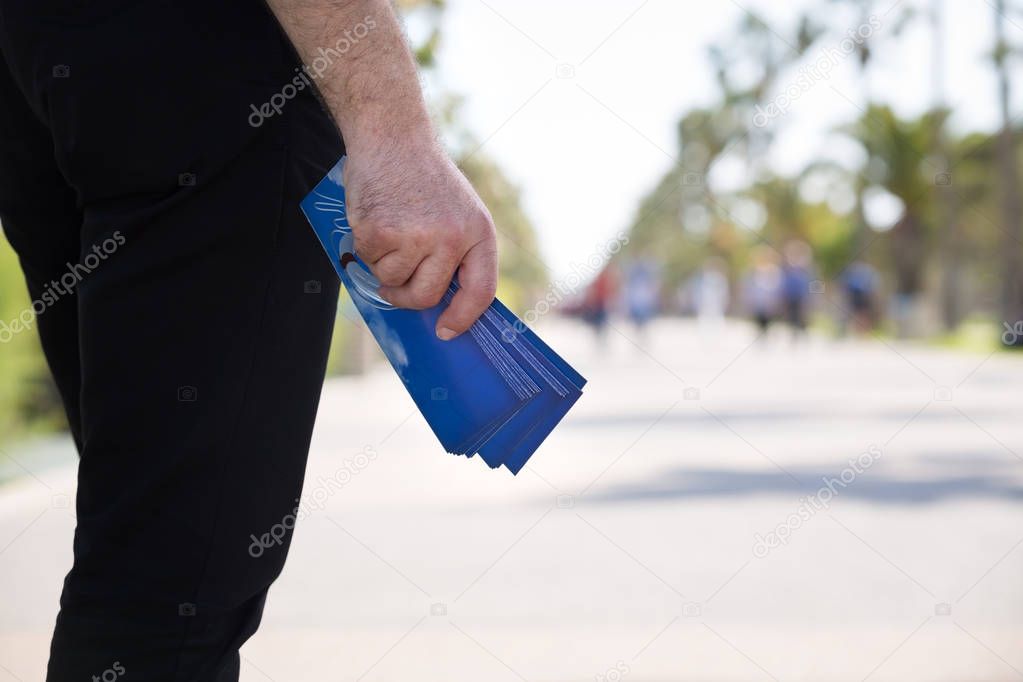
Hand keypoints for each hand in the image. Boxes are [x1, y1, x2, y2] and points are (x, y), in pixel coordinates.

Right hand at [342, 140, 497, 339]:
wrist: (392, 138)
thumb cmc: (424, 178)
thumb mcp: (459, 211)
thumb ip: (457, 253)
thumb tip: (443, 303)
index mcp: (478, 232)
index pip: (480, 291)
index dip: (463, 317)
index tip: (447, 331)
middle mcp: (451, 237)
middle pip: (426, 296)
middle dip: (407, 298)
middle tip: (397, 287)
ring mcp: (415, 236)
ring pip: (393, 282)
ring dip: (384, 266)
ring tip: (389, 230)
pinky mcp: (381, 233)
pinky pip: (368, 262)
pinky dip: (365, 247)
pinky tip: (374, 218)